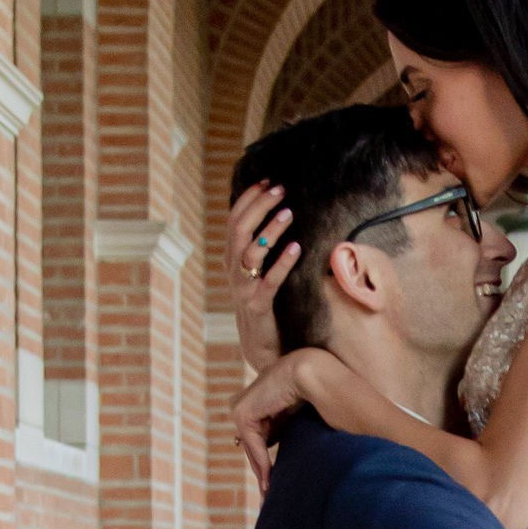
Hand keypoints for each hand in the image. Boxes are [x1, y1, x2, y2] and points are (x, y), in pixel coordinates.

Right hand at [226, 178, 298, 375]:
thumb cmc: (265, 304)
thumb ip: (260, 248)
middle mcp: (232, 271)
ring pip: (251, 253)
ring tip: (289, 213)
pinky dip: (282, 263)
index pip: (234, 220)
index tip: (267, 181)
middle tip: (280, 190)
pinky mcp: (258, 306)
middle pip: (239, 230)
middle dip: (259, 206)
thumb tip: (276, 214)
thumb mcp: (258, 272)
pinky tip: (296, 248)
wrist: (262, 347)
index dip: (248, 198)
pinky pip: (269, 281)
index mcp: (231, 259)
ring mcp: (243, 289)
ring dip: (269, 230)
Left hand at [232, 348, 316, 497]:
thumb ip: (279, 430)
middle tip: (266, 497)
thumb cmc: (307, 390)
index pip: (256, 439)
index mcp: (251, 403)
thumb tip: (274, 452)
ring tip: (268, 496)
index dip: (263, 463)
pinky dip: (263, 463)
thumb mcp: (289, 417)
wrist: (309, 373)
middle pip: (252, 446)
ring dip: (261, 473)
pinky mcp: (243, 414)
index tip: (271, 484)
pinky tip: (270, 482)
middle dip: (261, 472)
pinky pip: (254, 445)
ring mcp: (239, 409)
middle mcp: (241, 405)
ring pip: (251, 448)